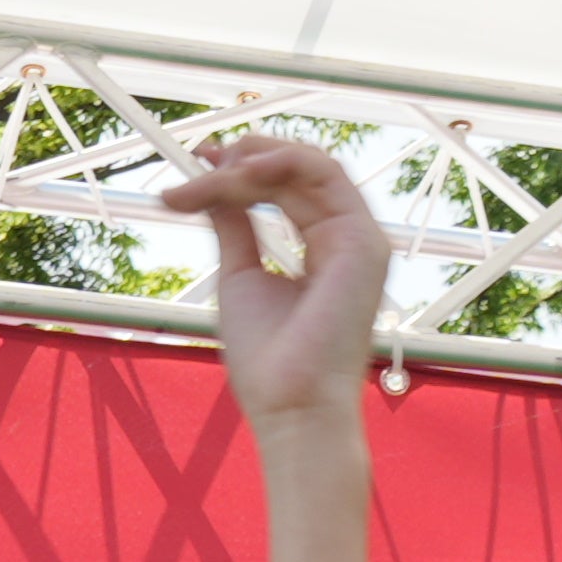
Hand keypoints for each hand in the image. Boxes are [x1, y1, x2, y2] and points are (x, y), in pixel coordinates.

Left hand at [167, 133, 388, 427]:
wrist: (289, 404)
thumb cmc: (268, 360)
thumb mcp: (240, 274)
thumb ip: (234, 225)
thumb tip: (214, 183)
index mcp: (323, 251)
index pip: (289, 189)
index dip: (245, 168)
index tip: (199, 162)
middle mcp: (346, 241)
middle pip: (297, 172)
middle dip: (245, 157)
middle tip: (198, 158)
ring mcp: (359, 240)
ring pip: (308, 167)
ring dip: (256, 160)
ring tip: (212, 171)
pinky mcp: (363, 242)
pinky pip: (324, 176)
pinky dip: (280, 164)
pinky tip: (239, 175)